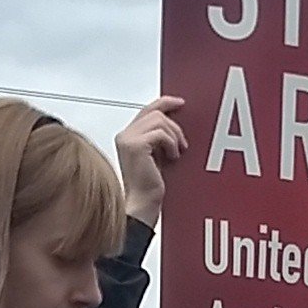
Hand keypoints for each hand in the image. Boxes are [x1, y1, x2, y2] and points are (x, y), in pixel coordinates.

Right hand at [113, 94, 186, 226]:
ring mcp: (127, 139)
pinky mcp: (134, 145)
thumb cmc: (149, 187)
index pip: (147, 110)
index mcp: (127, 136)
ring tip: (176, 152)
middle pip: (154, 112)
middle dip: (174, 125)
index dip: (165, 103)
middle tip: (183, 142)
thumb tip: (175, 124)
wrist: (143, 205)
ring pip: (159, 120)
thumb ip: (160, 138)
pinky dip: (171, 144)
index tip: (180, 103)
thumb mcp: (157, 156)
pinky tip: (172, 157)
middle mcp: (124, 135)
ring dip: (174, 136)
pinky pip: (160, 133)